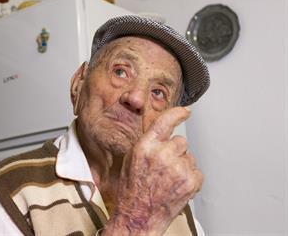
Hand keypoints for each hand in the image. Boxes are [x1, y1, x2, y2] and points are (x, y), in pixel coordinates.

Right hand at [105, 107, 202, 235]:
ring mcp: (178, 168)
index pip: (164, 122)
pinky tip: (176, 186)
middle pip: (180, 141)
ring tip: (168, 180)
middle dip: (175, 151)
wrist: (138, 216)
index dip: (177, 114)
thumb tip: (164, 135)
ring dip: (182, 165)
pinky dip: (190, 178)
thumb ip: (148, 144)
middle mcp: (162, 154)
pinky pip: (196, 171)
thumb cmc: (132, 190)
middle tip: (164, 167)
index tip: (186, 111)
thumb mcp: (132, 159)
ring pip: (189, 157)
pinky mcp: (190, 181)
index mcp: (145, 146)